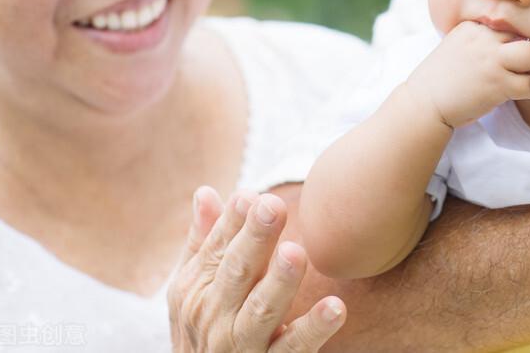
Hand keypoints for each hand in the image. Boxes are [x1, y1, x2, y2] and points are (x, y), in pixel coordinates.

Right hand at [168, 186, 345, 351]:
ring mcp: (242, 345)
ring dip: (280, 281)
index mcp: (196, 289)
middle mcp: (214, 316)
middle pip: (237, 272)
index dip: (234, 221)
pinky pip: (293, 347)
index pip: (217, 248)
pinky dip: (313, 328)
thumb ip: (203, 242)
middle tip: (274, 206)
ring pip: (262, 310)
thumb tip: (205, 191)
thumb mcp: (193, 288)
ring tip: (298, 252)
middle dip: (255, 239)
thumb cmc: (205, 327)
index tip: (253, 196)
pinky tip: (336, 308)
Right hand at [405, 20, 529, 127]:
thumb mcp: (458, 47)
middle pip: (526, 35)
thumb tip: (511, 42)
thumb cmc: (441, 80)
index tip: (528, 49)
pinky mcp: (497, 85)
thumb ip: (480, 41)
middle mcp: (483, 39)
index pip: (510, 24)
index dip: (521, 38)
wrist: (423, 104)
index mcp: (474, 27)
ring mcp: (491, 61)